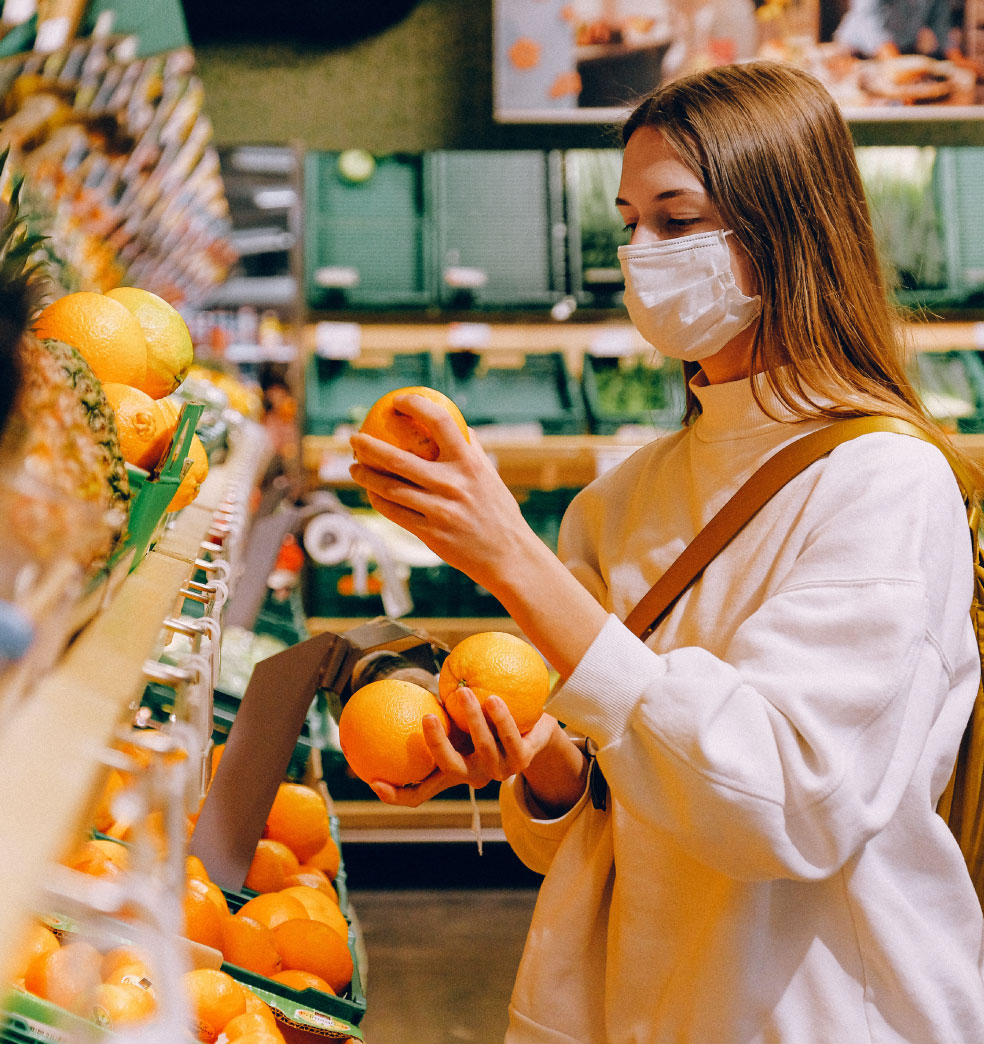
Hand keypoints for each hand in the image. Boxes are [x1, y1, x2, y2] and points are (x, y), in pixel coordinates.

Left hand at [349, 393, 534, 588]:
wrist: (508, 555)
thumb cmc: (497, 511)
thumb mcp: (490, 476)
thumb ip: (471, 449)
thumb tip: (455, 424)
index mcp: (470, 463)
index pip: (440, 421)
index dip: (416, 405)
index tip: (398, 401)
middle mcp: (453, 484)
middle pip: (398, 458)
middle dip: (368, 446)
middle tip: (354, 439)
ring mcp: (439, 510)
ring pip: (389, 488)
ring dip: (365, 476)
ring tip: (354, 468)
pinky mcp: (430, 533)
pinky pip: (394, 513)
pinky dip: (378, 500)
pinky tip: (371, 494)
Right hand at [368, 687, 558, 807]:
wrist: (537, 728)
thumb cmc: (489, 722)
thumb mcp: (459, 723)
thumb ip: (437, 716)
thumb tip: (397, 693)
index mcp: (454, 771)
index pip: (420, 792)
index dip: (395, 794)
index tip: (374, 781)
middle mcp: (475, 775)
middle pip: (450, 767)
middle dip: (437, 744)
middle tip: (428, 715)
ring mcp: (500, 770)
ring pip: (484, 748)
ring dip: (473, 719)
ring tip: (463, 692)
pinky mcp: (524, 759)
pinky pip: (510, 737)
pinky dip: (501, 718)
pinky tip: (494, 697)